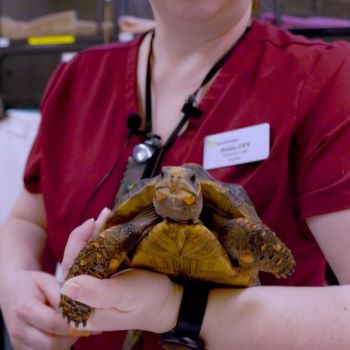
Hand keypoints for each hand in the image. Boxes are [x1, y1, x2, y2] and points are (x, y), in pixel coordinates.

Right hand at [0, 270, 77, 349]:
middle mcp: (19, 329)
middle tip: (83, 322)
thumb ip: (62, 295)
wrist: (13, 291)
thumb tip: (81, 309)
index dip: (73, 321)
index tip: (88, 315)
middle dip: (72, 334)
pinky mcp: (21, 349)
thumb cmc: (33, 284)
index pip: (53, 323)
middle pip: (52, 343)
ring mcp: (18, 342)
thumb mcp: (48, 281)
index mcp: (25, 309)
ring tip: (72, 325)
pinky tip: (62, 331)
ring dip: (66, 341)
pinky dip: (57, 344)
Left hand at [60, 208, 182, 333]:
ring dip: (96, 234)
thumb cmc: (150, 301)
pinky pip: (99, 256)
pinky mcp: (105, 277)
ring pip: (88, 256)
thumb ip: (98, 293)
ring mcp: (95, 286)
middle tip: (103, 215)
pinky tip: (110, 225)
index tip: (90, 224)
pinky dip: (103, 240)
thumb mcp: (125, 296)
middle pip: (78, 261)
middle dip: (88, 235)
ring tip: (107, 215)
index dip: (76, 245)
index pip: (70, 272)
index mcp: (84, 309)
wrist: (170, 301)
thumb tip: (67, 286)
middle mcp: (85, 298)